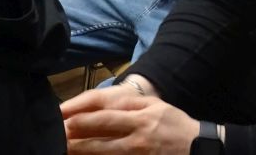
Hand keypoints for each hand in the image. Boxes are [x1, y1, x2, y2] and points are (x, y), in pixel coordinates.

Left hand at [62, 86, 198, 154]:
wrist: (199, 148)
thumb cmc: (174, 125)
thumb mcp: (155, 107)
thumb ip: (128, 105)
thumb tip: (96, 106)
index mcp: (141, 115)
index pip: (104, 113)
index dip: (80, 116)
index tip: (62, 117)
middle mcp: (138, 134)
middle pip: (99, 134)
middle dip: (74, 136)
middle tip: (55, 136)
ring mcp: (138, 154)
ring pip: (102, 152)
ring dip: (81, 151)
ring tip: (63, 150)